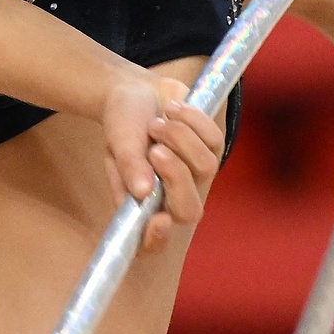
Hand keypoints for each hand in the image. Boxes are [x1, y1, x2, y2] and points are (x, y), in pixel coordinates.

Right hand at [102, 73, 225, 254]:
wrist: (138, 91)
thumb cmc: (123, 122)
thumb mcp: (118, 141)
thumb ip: (129, 166)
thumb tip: (142, 192)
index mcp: (140, 204)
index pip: (151, 242)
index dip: (156, 240)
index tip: (158, 220)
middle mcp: (169, 197)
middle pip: (189, 210)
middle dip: (176, 176)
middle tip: (155, 149)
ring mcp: (195, 176)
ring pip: (204, 168)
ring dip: (180, 138)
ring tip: (156, 122)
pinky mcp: (212, 150)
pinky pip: (214, 141)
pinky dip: (193, 120)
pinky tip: (173, 109)